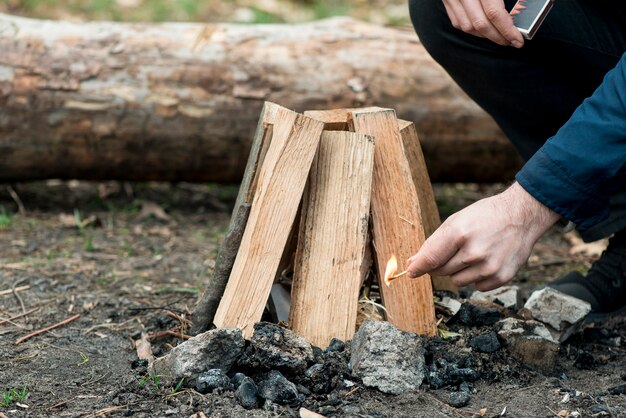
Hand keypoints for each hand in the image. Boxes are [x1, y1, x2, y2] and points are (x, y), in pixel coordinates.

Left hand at [407, 182, 558, 290]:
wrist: (522, 216)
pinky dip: (477, 277)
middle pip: (442, 271)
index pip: (431, 258)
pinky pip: (476, 287)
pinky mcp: (502, 277)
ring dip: (459, 271)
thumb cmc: (484, 216)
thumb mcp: (456, 221)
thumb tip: (412, 264)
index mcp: (459, 233)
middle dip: (441, 264)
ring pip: (457, 282)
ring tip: (473, 254)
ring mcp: (489, 266)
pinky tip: (487, 260)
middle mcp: (474, 252)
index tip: (409, 272)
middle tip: (454, 251)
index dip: (418, 267)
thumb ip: (433, 243)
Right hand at [442, 0, 524, 47]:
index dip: (507, 30)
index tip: (518, 40)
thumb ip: (501, 0)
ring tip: (498, 35)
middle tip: (510, 42)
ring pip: (468, 27)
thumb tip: (517, 15)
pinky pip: (458, 22)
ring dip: (485, 35)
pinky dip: (472, 29)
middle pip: (480, 24)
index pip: (494, 14)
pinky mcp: (446, 1)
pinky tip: (483, 29)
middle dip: (498, 37)